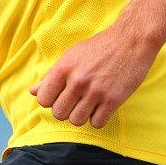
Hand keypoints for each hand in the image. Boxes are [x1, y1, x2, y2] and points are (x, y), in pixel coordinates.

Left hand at [29, 26, 158, 128]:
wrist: (132, 40)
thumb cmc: (100, 47)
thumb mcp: (71, 56)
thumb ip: (51, 75)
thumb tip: (33, 92)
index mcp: (64, 68)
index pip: (43, 100)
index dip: (51, 100)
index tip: (61, 95)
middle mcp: (78, 81)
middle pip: (59, 113)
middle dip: (66, 110)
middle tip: (76, 100)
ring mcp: (96, 91)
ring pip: (76, 121)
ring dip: (81, 116)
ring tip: (89, 104)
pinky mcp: (113, 99)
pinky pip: (97, 123)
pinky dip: (98, 119)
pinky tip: (102, 107)